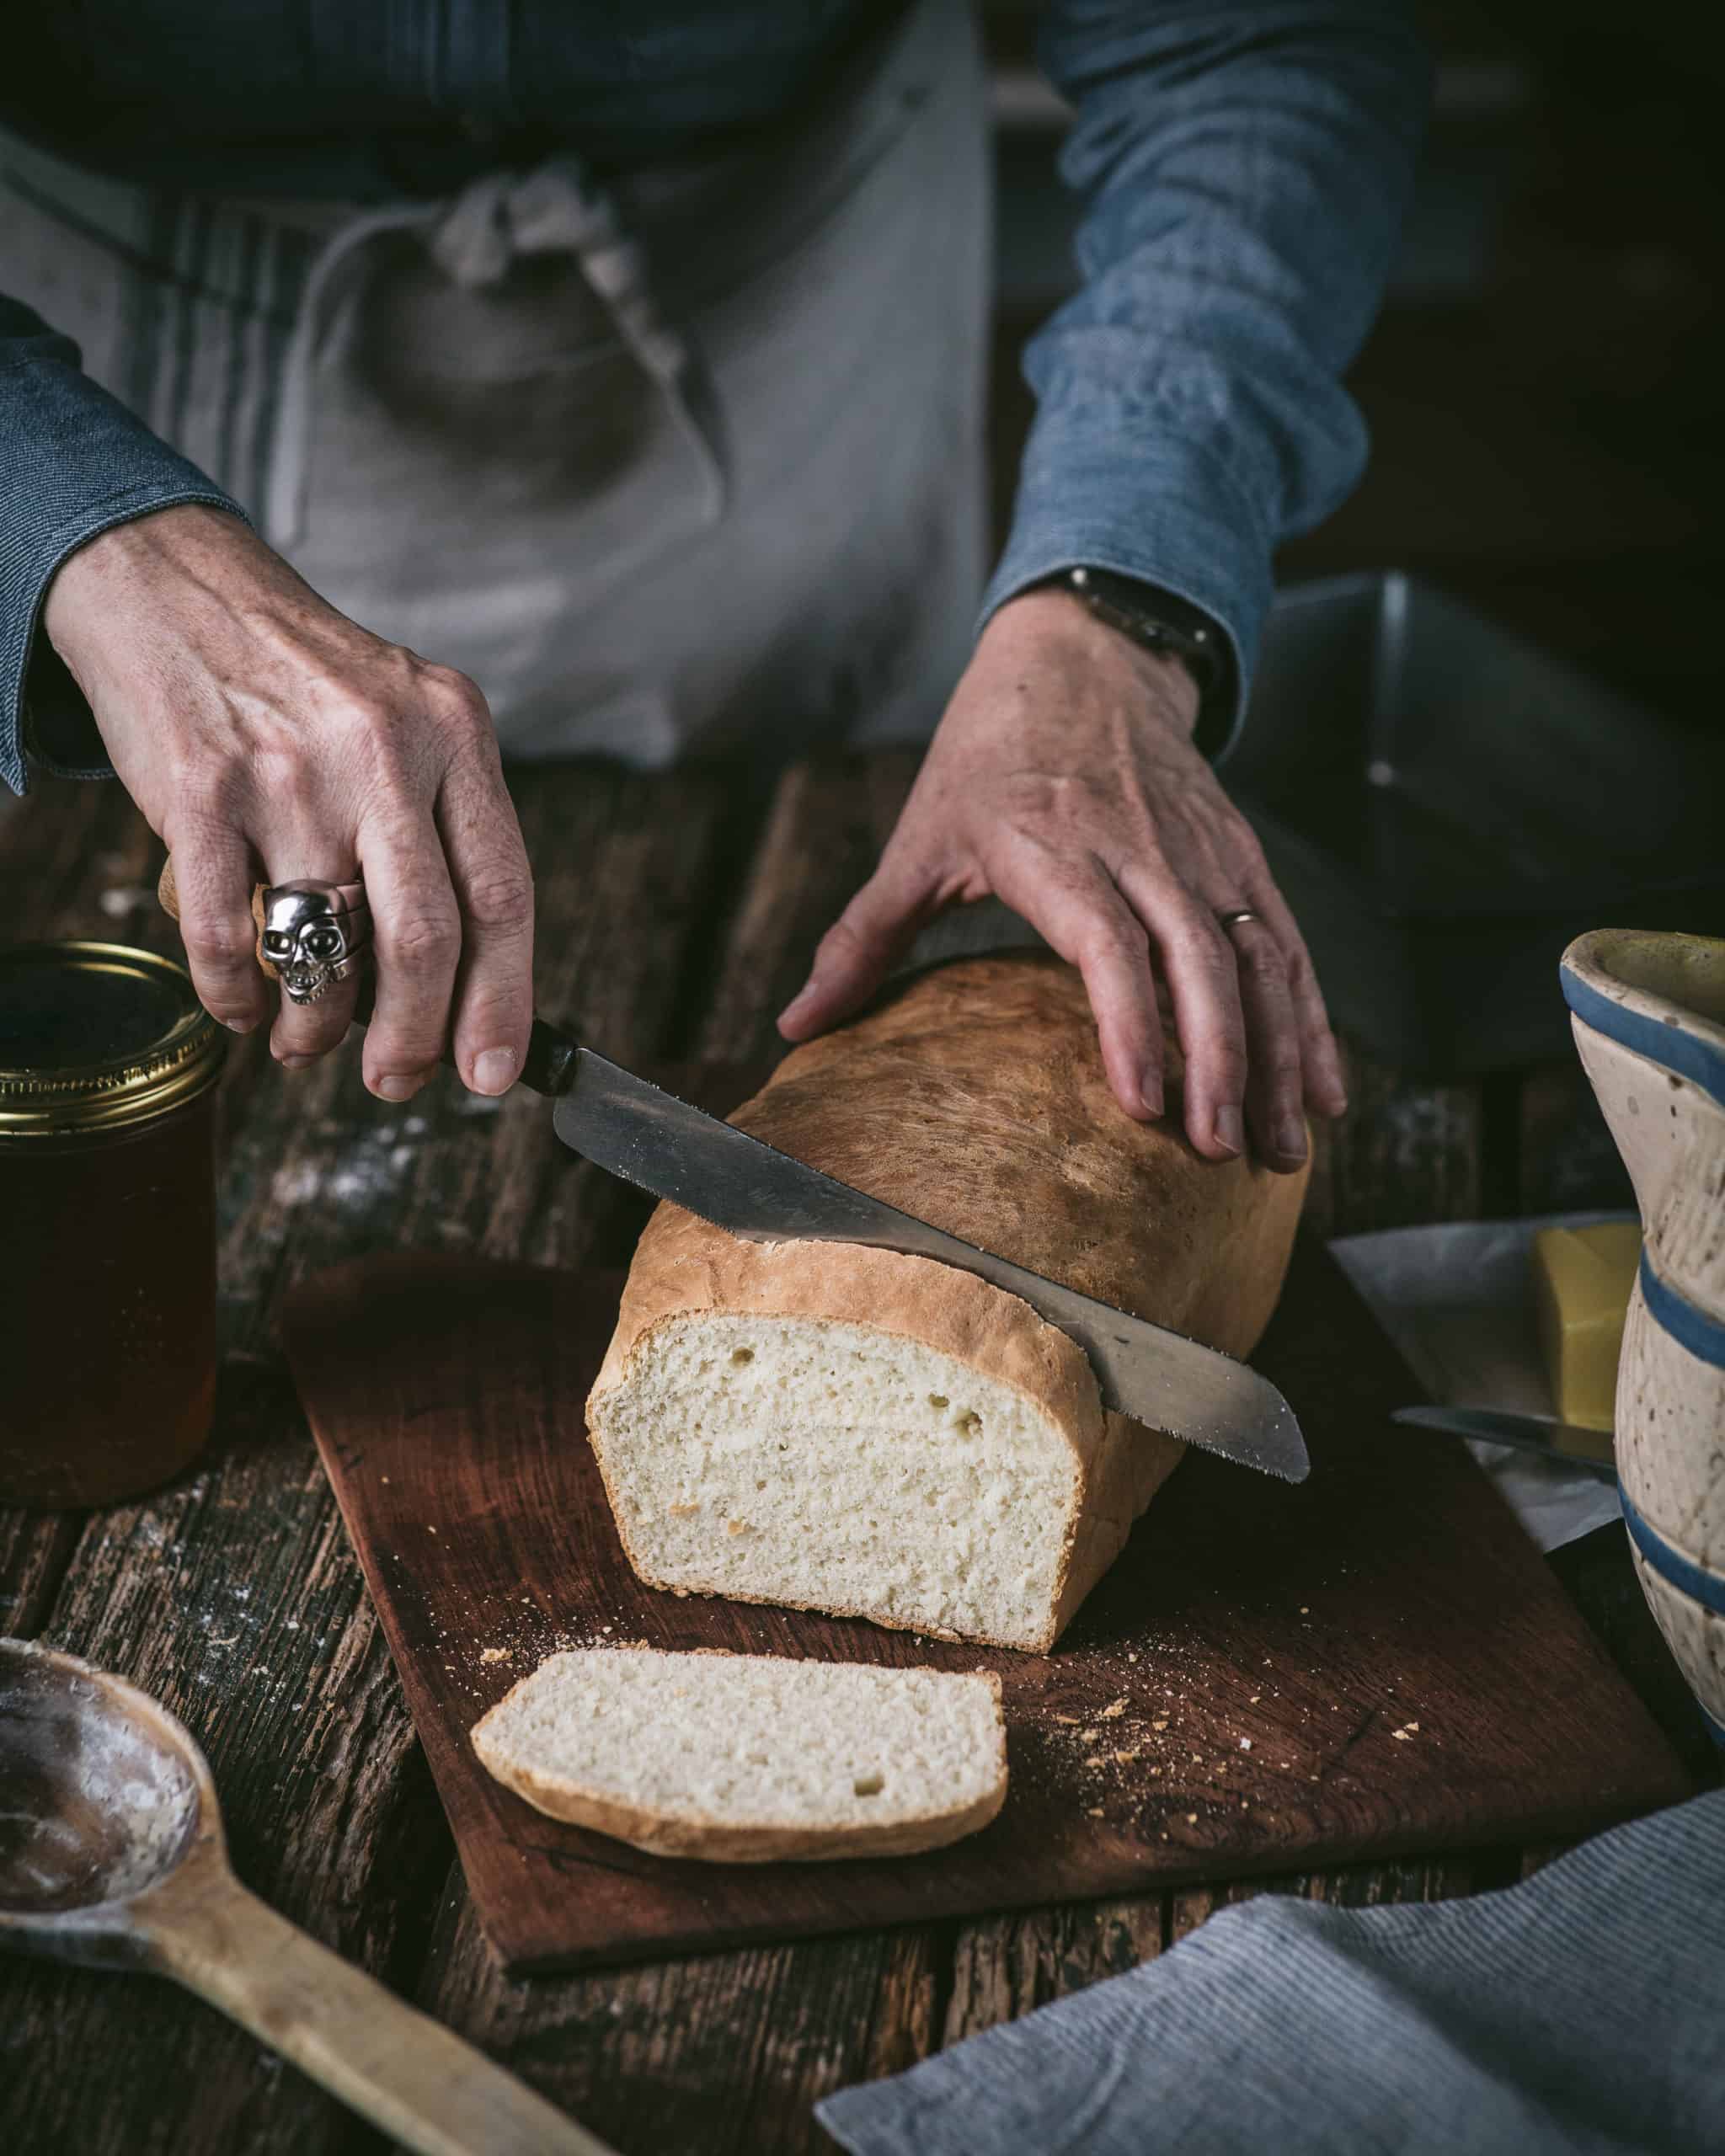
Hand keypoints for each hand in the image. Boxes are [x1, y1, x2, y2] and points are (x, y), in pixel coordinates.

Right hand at [44, 505, 532, 1101]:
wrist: (178, 586)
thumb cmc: (303, 677)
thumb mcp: (409, 718)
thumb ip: (442, 827)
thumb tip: (461, 979)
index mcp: (454, 735)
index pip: (503, 894)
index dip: (504, 1000)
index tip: (494, 1071)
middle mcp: (383, 751)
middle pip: (425, 941)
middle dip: (414, 1038)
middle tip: (396, 1080)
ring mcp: (289, 773)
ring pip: (324, 948)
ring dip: (318, 1025)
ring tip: (310, 1042)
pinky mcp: (200, 791)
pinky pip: (226, 935)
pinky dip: (235, 996)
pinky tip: (242, 1007)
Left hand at [778, 588, 1345, 1170]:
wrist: (1083, 656)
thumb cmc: (987, 755)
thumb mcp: (917, 839)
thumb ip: (862, 939)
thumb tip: (795, 1028)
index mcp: (1052, 846)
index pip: (1107, 941)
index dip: (1132, 1022)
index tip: (1143, 1103)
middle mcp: (1139, 850)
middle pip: (1198, 959)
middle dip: (1220, 1063)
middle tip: (1219, 1153)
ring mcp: (1200, 853)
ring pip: (1256, 959)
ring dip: (1277, 1057)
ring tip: (1281, 1150)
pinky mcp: (1239, 857)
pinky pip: (1286, 944)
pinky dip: (1312, 1019)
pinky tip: (1324, 1090)